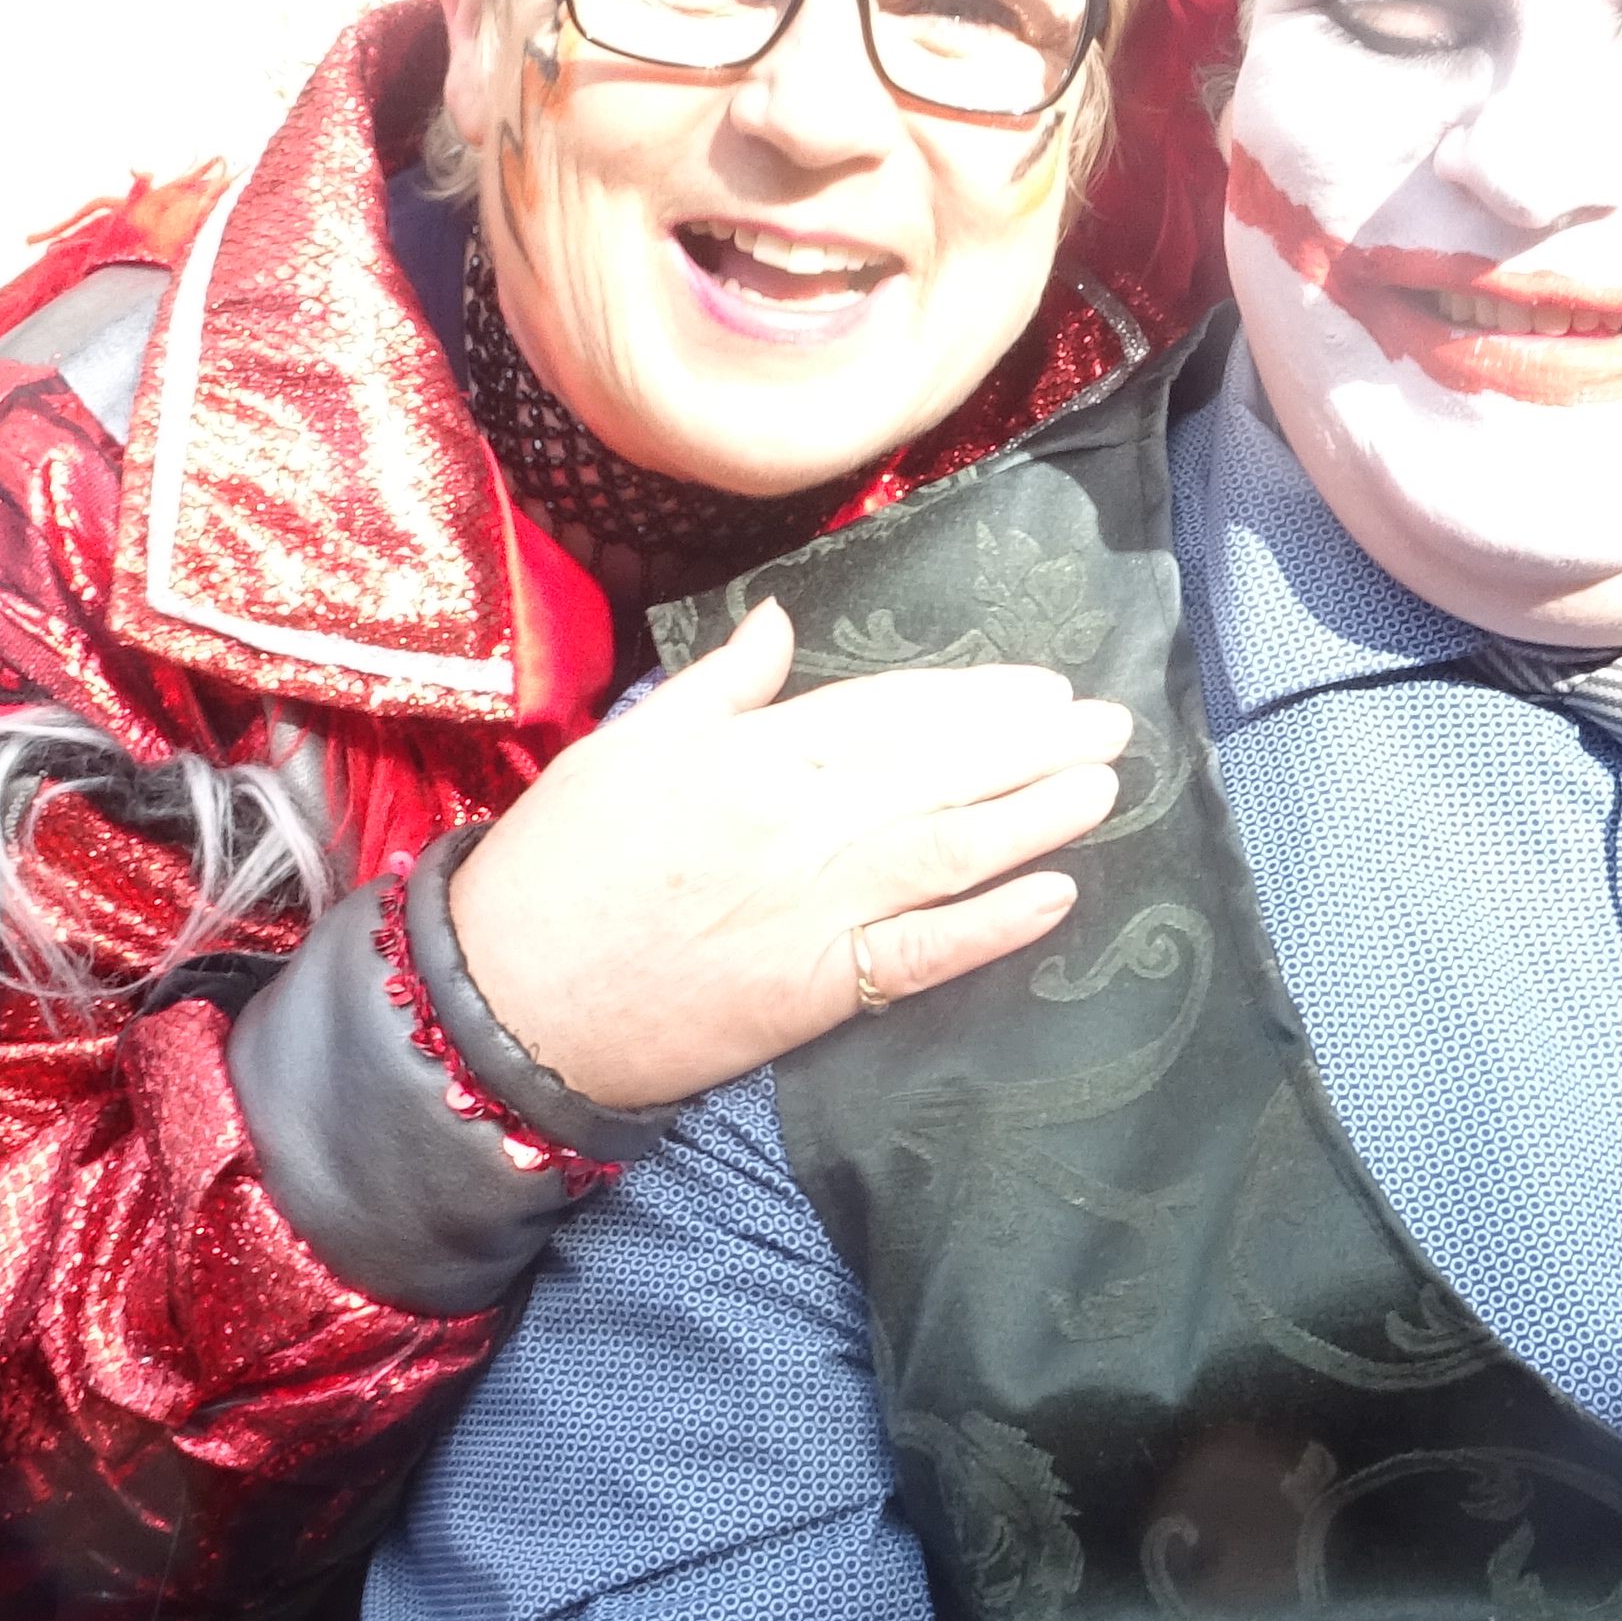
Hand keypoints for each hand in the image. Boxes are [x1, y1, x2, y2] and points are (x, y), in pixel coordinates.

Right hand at [449, 598, 1134, 1112]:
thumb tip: (784, 621)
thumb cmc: (559, 865)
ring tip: (1105, 787)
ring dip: (1035, 816)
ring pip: (947, 850)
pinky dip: (992, 923)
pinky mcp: (815, 991)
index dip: (975, 697)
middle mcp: (797, 822)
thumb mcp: (628, 744)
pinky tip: (1056, 893)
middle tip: (1111, 724)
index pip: (890, 712)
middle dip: (1034, 745)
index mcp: (753, 754)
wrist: (510, 999)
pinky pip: (922, 955)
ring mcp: (813, 910)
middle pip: (938, 771)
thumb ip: (720, 683)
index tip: (1043, 685)